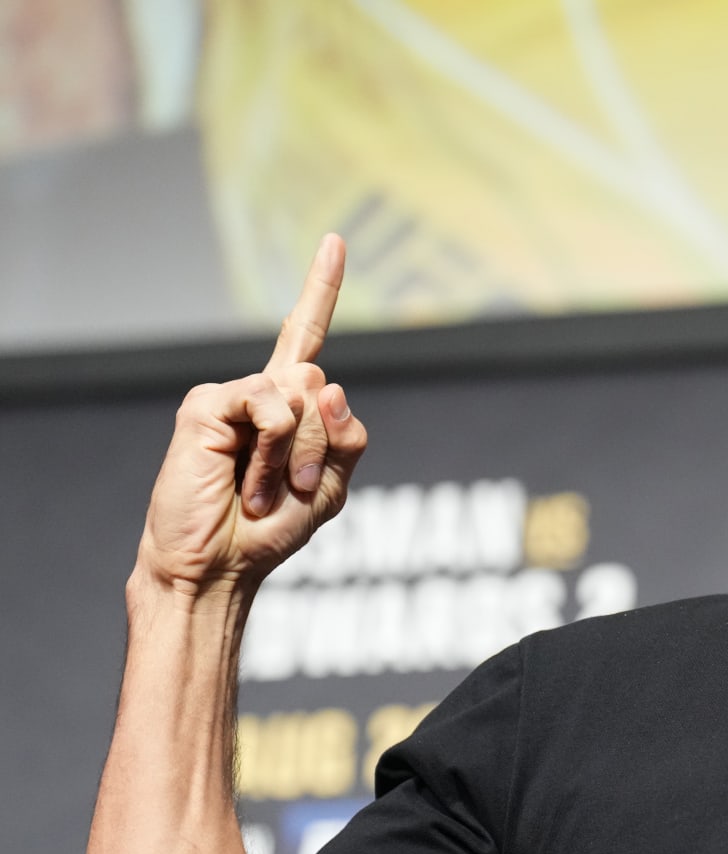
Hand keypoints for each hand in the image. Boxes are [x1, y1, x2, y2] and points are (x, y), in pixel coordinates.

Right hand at [136, 234, 367, 598]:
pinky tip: (248, 480)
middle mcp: (262, 392)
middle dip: (324, 449)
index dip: (321, 288)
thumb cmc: (268, 531)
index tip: (334, 240)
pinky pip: (272, 405)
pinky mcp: (206, 405)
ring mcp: (232, 396)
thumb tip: (332, 388)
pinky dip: (274, 450)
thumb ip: (347, 441)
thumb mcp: (330, 490)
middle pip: (328, 388)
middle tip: (290, 489)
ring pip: (307, 396)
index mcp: (291, 407)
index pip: (307, 336)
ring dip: (299, 457)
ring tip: (264, 490)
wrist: (219, 566)